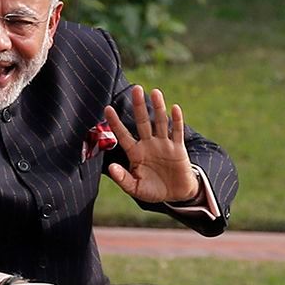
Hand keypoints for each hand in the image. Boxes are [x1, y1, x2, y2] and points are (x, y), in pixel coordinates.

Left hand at [104, 85, 198, 203]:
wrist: (176, 194)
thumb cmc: (153, 190)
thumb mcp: (135, 188)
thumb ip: (123, 179)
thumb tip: (112, 168)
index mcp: (136, 153)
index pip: (123, 135)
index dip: (115, 122)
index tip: (107, 108)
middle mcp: (148, 144)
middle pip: (142, 122)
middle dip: (139, 106)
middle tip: (136, 89)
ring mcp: (163, 144)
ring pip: (160, 123)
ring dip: (158, 108)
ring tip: (155, 92)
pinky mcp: (178, 148)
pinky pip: (176, 132)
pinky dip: (176, 121)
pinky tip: (174, 108)